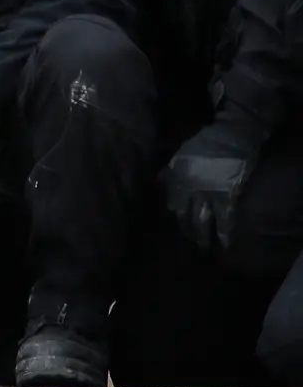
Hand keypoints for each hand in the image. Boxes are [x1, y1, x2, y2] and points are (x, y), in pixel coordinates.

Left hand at [164, 123, 257, 252]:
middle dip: (186, 232)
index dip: (171, 214)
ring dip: (203, 236)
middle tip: (186, 247)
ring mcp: (210, 192)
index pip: (171, 202)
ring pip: (204, 219)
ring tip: (203, 250)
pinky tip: (225, 243)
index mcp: (178, 178)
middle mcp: (191, 188)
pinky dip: (225, 230)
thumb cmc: (203, 144)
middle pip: (186, 215)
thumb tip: (156, 183)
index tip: (169, 226)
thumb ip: (167, 171)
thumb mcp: (178, 155)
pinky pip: (226, 216)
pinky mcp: (229, 194)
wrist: (230, 136)